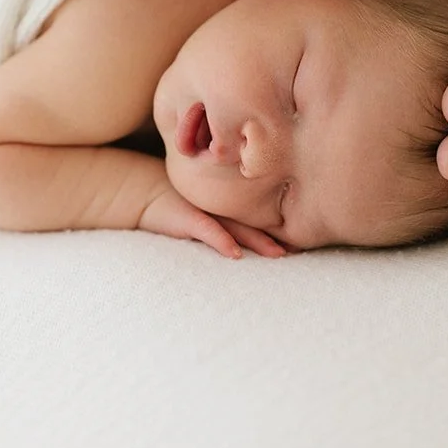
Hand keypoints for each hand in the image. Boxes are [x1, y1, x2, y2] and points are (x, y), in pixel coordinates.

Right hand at [138, 185, 288, 258]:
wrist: (145, 193)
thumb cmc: (179, 202)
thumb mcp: (205, 207)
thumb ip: (226, 214)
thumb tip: (249, 236)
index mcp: (229, 204)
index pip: (260, 216)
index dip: (281, 228)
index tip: (302, 243)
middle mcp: (222, 206)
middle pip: (256, 222)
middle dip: (278, 238)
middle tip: (301, 251)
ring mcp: (206, 210)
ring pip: (238, 227)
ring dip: (258, 242)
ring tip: (278, 255)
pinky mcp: (188, 218)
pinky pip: (208, 230)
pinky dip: (222, 241)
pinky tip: (235, 254)